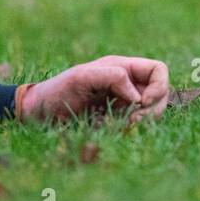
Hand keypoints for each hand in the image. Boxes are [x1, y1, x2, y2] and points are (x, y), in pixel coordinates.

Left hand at [16, 55, 169, 123]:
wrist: (39, 115)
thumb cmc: (57, 91)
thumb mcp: (82, 77)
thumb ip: (112, 78)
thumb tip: (139, 98)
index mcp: (122, 68)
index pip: (158, 70)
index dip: (159, 86)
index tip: (143, 102)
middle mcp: (127, 85)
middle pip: (160, 94)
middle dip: (153, 110)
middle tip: (132, 122)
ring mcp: (123, 104)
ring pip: (151, 113)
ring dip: (142, 123)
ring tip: (122, 128)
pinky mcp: (117, 122)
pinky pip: (136, 127)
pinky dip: (131, 131)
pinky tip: (113, 132)